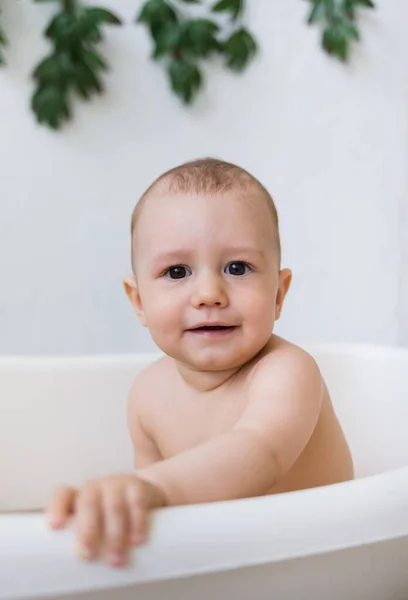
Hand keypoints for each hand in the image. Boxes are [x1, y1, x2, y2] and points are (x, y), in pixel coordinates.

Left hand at [47, 474, 164, 566]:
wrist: (142, 495)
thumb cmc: (109, 515)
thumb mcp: (93, 522)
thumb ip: (83, 537)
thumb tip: (76, 567)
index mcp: (79, 496)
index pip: (62, 494)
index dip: (57, 508)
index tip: (55, 527)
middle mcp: (96, 487)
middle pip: (88, 503)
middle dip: (88, 530)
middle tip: (88, 555)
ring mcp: (117, 484)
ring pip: (114, 506)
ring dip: (114, 535)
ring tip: (116, 559)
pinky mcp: (137, 487)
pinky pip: (137, 503)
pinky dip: (137, 523)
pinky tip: (136, 540)